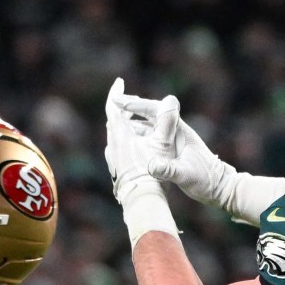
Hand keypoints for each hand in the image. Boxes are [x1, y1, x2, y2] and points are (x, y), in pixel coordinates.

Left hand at [103, 78, 160, 199]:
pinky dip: (125, 140)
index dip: (116, 92)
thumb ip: (167, 121)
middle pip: (114, 121)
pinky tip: (134, 145)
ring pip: (116, 135)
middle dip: (122, 109)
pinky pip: (118, 148)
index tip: (120, 82)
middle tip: (130, 100)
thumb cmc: (154, 174)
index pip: (113, 108)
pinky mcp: (117, 170)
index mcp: (121, 136)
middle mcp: (113, 146)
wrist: (143, 202)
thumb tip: (171, 100)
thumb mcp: (164, 145)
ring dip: (124, 125)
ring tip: (133, 121)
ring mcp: (113, 160)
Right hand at [111, 86, 236, 207]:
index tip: (120, 102)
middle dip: (131, 109)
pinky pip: (150, 139)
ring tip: (114, 122)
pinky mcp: (171, 151)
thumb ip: (169, 170)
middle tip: (113, 105)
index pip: (156, 110)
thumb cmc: (206, 181)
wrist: (219, 189)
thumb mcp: (186, 176)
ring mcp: (173, 142)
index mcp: (179, 131)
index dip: (137, 105)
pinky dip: (137, 137)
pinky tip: (126, 142)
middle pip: (150, 114)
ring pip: (149, 126)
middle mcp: (175, 133)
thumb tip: (152, 166)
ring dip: (132, 123)